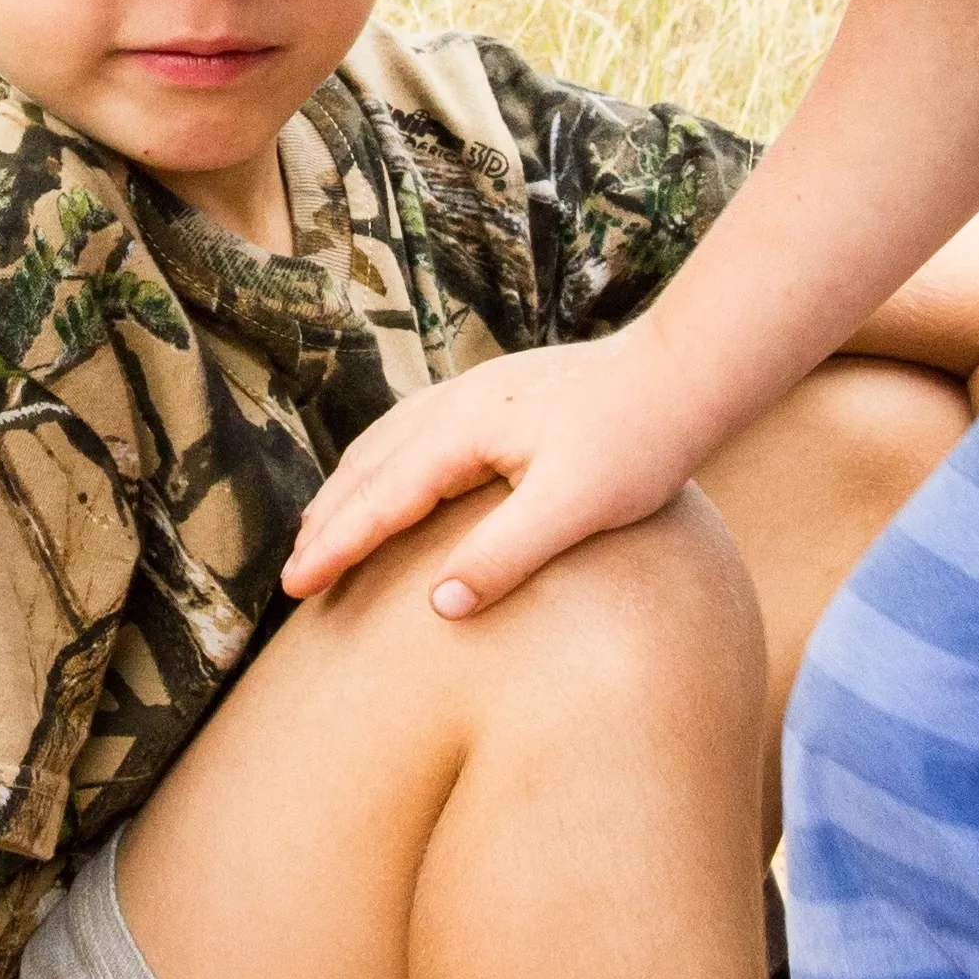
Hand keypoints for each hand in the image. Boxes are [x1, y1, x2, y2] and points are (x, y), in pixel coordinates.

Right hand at [276, 334, 725, 617]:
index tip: (294, 588)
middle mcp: (455, 404)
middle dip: (326, 520)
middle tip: (293, 573)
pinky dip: (383, 462)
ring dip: (348, 488)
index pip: (380, 500)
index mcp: (462, 430)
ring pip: (386, 443)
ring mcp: (475, 392)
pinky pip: (415, 430)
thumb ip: (504, 554)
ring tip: (322, 529)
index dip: (335, 547)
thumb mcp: (575, 507)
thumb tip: (439, 606)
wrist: (685, 372)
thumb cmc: (639, 441)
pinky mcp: (498, 395)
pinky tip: (392, 476)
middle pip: (368, 466)